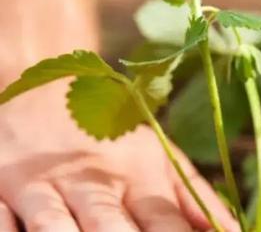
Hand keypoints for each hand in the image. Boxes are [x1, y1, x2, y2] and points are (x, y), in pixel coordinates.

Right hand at [0, 81, 237, 231]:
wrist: (47, 88)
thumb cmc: (113, 135)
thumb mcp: (160, 157)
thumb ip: (196, 198)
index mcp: (138, 176)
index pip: (165, 223)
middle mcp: (94, 181)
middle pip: (113, 229)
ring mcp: (46, 185)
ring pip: (59, 228)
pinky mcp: (5, 186)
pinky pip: (3, 220)